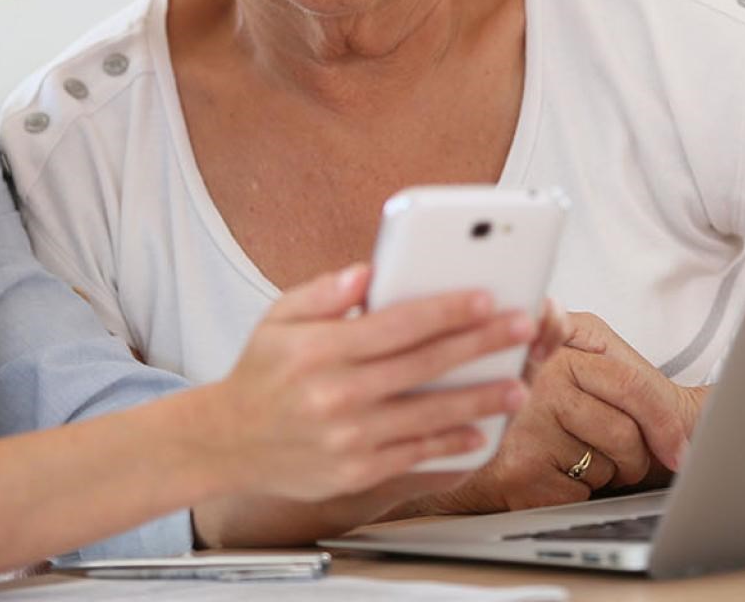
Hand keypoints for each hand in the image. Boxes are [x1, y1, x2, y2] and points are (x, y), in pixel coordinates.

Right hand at [186, 262, 532, 538]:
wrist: (224, 443)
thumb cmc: (261, 376)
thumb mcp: (278, 318)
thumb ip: (323, 292)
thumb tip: (368, 272)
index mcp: (320, 349)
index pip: (399, 324)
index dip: (448, 309)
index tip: (486, 297)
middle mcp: (336, 394)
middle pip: (424, 364)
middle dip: (480, 344)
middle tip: (521, 329)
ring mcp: (348, 437)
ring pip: (428, 414)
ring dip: (479, 400)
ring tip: (516, 387)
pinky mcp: (355, 472)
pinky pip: (413, 454)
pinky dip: (450, 444)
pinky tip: (478, 431)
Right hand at [395, 310, 707, 515]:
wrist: (502, 453)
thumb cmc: (562, 400)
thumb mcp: (582, 352)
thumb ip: (576, 331)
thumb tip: (544, 309)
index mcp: (557, 341)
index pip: (631, 386)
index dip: (664, 423)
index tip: (679, 450)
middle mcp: (534, 378)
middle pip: (623, 433)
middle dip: (634, 455)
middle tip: (621, 452)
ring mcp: (523, 426)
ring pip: (604, 466)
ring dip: (605, 474)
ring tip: (580, 456)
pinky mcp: (516, 470)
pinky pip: (579, 493)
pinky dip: (579, 493)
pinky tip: (556, 475)